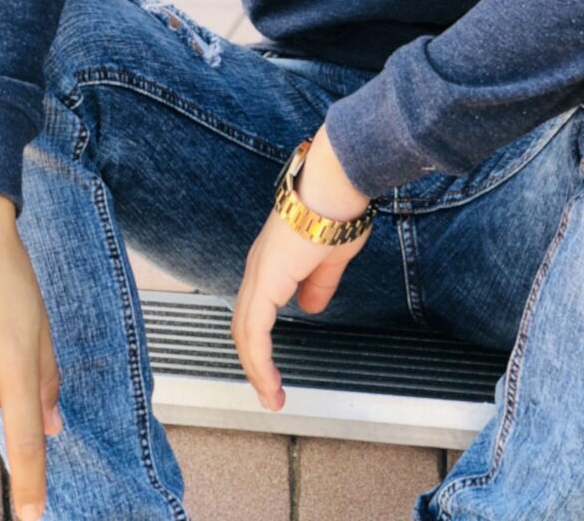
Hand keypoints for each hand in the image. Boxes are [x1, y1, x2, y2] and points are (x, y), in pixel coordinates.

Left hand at [230, 125, 372, 410]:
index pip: (256, 310)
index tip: (273, 369)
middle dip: (255, 362)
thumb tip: (310, 306)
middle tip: (269, 392)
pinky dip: (259, 361)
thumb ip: (319, 283)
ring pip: (245, 332)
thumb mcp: (331, 257)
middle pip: (245, 325)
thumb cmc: (338, 209)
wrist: (335, 185)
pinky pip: (255, 332)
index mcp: (273, 262)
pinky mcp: (265, 281)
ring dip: (256, 369)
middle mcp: (259, 268)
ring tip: (271, 397)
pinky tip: (269, 382)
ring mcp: (259, 273)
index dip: (261, 341)